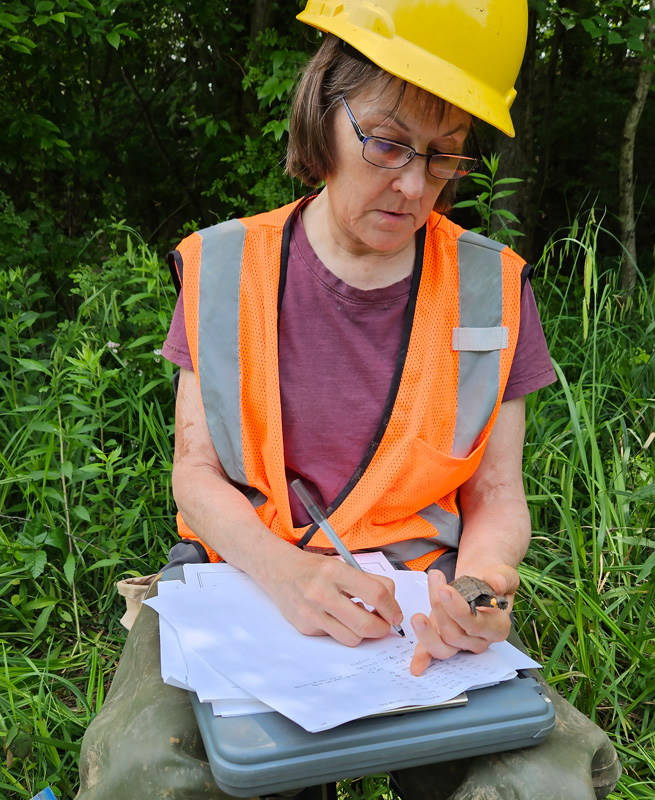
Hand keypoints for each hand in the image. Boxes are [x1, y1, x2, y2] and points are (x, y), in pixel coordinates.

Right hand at [260, 547, 403, 646]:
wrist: (278, 570)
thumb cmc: (313, 567)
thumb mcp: (341, 564)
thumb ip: (368, 581)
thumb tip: (391, 605)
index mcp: (335, 572)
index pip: (376, 594)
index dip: (392, 607)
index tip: (395, 613)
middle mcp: (321, 593)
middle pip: (366, 624)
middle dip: (382, 628)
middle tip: (385, 624)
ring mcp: (311, 613)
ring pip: (352, 638)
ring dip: (363, 633)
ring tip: (360, 619)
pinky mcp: (305, 627)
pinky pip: (334, 637)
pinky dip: (343, 630)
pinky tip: (338, 617)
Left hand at [409, 565, 517, 675]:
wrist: (483, 581)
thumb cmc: (493, 581)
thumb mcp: (504, 575)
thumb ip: (503, 578)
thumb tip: (496, 583)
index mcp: (497, 627)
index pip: (477, 625)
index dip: (458, 610)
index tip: (445, 590)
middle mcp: (478, 639)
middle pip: (456, 635)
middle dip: (440, 610)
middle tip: (434, 588)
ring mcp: (460, 642)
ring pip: (443, 646)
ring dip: (427, 632)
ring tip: (417, 616)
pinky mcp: (444, 639)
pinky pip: (433, 653)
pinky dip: (423, 658)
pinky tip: (415, 666)